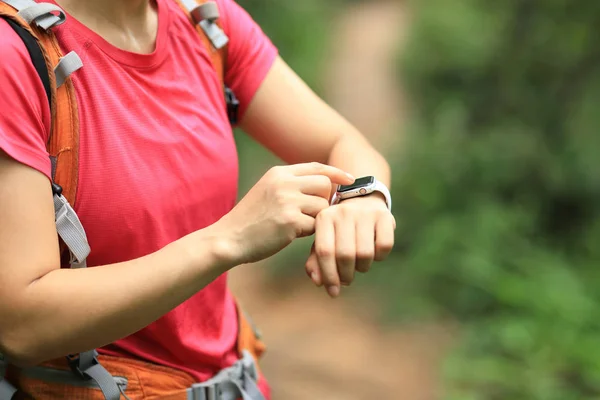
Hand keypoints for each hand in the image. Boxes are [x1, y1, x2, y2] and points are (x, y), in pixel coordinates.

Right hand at [215, 163, 354, 264]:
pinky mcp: (290, 221)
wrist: (229, 238)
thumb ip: (291, 185)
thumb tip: (326, 186)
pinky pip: (315, 226)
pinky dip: (307, 233)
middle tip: (311, 214)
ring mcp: (287, 201)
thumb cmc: (251, 219)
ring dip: (315, 219)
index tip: (350, 179)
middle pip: (324, 185)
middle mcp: (284, 182)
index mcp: (278, 173)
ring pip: (322, 207)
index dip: (336, 173)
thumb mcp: (267, 191)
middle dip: (324, 201)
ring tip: (296, 225)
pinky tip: (290, 234)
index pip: (316, 167)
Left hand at [304, 193, 395, 297]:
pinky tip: (374, 253)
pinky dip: (379, 257)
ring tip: (359, 264)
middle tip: (347, 280)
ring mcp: (365, 213)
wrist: (362, 199)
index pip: (324, 252)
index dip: (329, 275)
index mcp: (324, 217)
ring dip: (363, 267)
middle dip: (346, 275)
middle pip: (346, 255)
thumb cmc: (338, 227)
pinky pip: (384, 247)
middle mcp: (343, 212)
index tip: (332, 292)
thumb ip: (316, 261)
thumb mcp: (324, 239)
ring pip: (365, 253)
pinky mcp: (384, 216)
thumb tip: (317, 281)